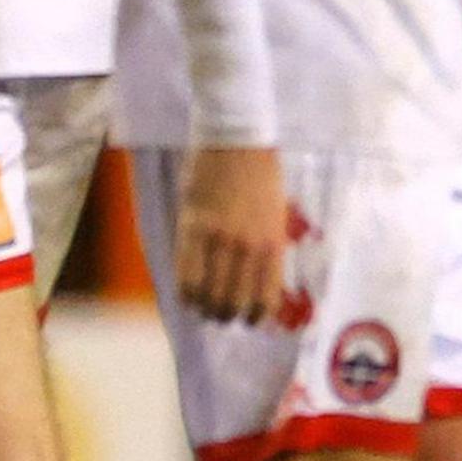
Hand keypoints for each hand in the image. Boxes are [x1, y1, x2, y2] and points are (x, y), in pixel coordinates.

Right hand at [174, 143, 287, 324]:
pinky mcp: (192, 229)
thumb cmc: (260, 175)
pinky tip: (186, 295)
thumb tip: (258, 282)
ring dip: (205, 308)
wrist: (237, 140)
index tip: (248, 320)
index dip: (255, 316)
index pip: (265, 298)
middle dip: (226, 315)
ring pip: (208, 294)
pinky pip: (185, 276)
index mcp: (273, 245)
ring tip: (202, 307)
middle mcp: (248, 248)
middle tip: (220, 315)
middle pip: (234, 301)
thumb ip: (267, 248)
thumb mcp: (275, 216)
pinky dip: (185, 293)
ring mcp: (219, 239)